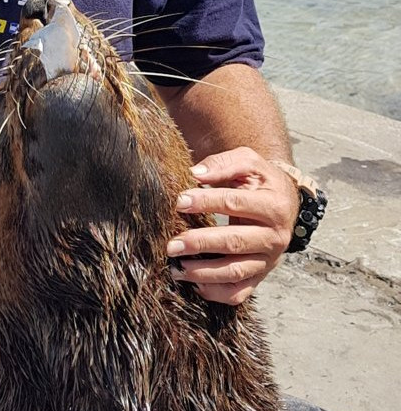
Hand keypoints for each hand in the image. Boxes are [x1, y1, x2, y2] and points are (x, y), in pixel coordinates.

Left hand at [166, 146, 298, 304]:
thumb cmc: (258, 180)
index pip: (235, 203)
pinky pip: (239, 291)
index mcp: (274, 205)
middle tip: (172, 245)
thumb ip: (223, 164)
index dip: (206, 202)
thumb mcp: (247, 161)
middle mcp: (275, 236)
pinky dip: (217, 293)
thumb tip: (196, 174)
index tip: (179, 201)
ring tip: (176, 268)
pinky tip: (194, 285)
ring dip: (204, 273)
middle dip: (200, 243)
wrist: (282, 201)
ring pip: (236, 272)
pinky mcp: (260, 275)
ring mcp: (269, 260)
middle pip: (235, 242)